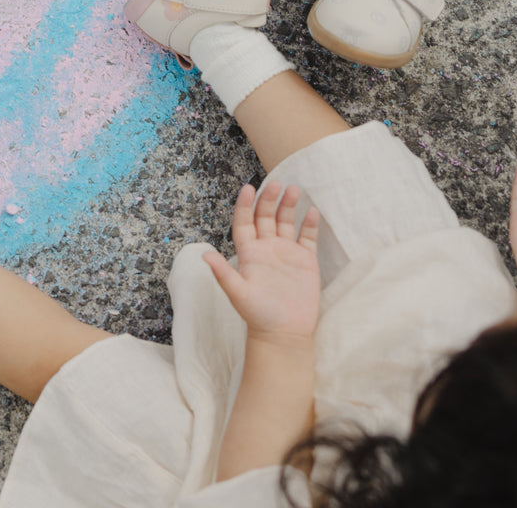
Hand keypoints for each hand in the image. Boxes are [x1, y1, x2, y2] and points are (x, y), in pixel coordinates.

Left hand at [204, 181, 321, 340]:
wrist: (284, 334)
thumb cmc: (257, 314)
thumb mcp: (237, 293)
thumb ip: (223, 272)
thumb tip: (204, 254)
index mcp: (248, 252)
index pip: (244, 222)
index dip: (244, 205)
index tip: (247, 187)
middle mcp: (266, 248)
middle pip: (265, 217)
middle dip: (269, 199)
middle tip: (276, 183)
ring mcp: (286, 253)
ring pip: (286, 223)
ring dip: (288, 206)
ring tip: (293, 189)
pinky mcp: (305, 262)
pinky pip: (307, 238)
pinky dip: (309, 224)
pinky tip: (312, 211)